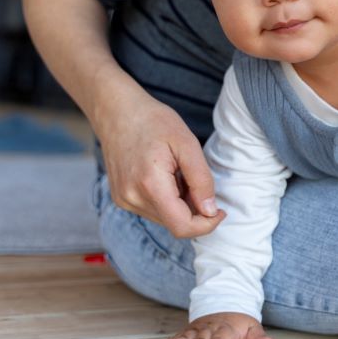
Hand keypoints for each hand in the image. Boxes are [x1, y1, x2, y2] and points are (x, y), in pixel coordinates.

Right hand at [95, 91, 224, 238]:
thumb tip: (210, 210)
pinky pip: (152, 210)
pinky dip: (167, 201)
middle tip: (198, 181)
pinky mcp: (121, 198)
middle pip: (174, 224)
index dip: (207, 225)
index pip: (182, 226)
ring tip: (179, 174)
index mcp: (150, 185)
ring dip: (180, 205)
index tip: (220, 211)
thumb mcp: (188, 144)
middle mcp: (132, 198)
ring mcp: (124, 200)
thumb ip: (201, 180)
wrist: (117, 111)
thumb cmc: (154, 122)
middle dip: (195, 211)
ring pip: (164, 218)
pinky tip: (166, 177)